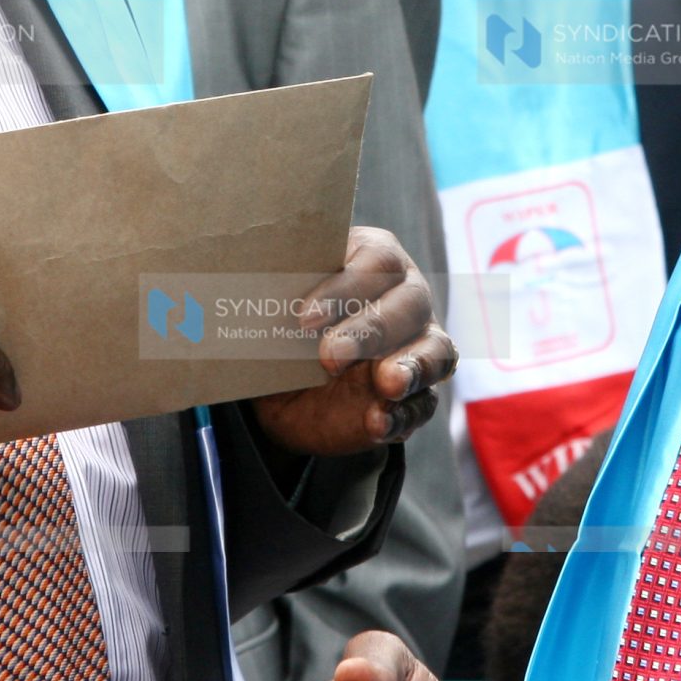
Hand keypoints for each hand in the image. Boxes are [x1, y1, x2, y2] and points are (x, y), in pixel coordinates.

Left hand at [248, 227, 455, 458]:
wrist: (282, 383)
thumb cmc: (285, 320)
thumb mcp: (274, 299)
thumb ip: (274, 284)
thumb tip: (245, 277)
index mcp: (374, 258)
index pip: (375, 263)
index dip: (344, 288)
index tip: (304, 317)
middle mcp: (406, 297)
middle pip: (408, 304)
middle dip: (370, 330)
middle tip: (329, 356)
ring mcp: (419, 346)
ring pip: (435, 351)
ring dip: (412, 367)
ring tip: (387, 384)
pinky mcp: (417, 394)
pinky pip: (423, 404)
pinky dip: (403, 414)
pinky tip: (377, 422)